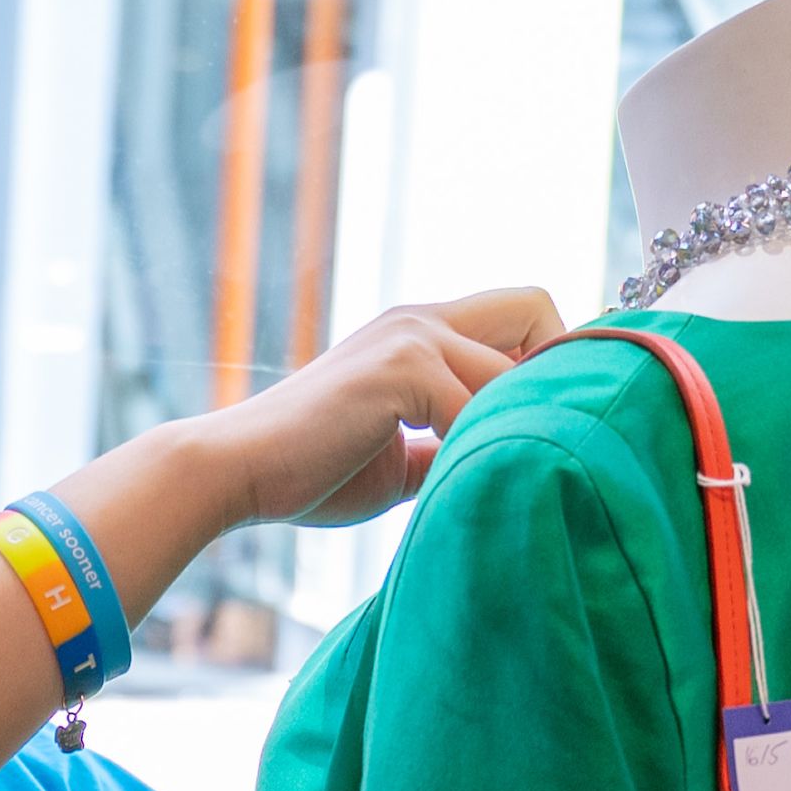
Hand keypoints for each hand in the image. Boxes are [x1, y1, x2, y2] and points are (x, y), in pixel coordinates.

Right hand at [198, 287, 566, 528]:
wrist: (236, 472)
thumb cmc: (308, 472)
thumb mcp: (398, 456)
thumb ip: (448, 445)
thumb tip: (502, 464)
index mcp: (419, 331)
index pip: (520, 316)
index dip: (542, 364)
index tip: (538, 420)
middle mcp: (421, 319)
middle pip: (535, 304)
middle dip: (554, 368)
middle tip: (535, 435)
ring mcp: (411, 337)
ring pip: (515, 367)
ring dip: (520, 424)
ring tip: (501, 474)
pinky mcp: (401, 369)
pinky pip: (477, 410)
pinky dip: (479, 453)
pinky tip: (457, 486)